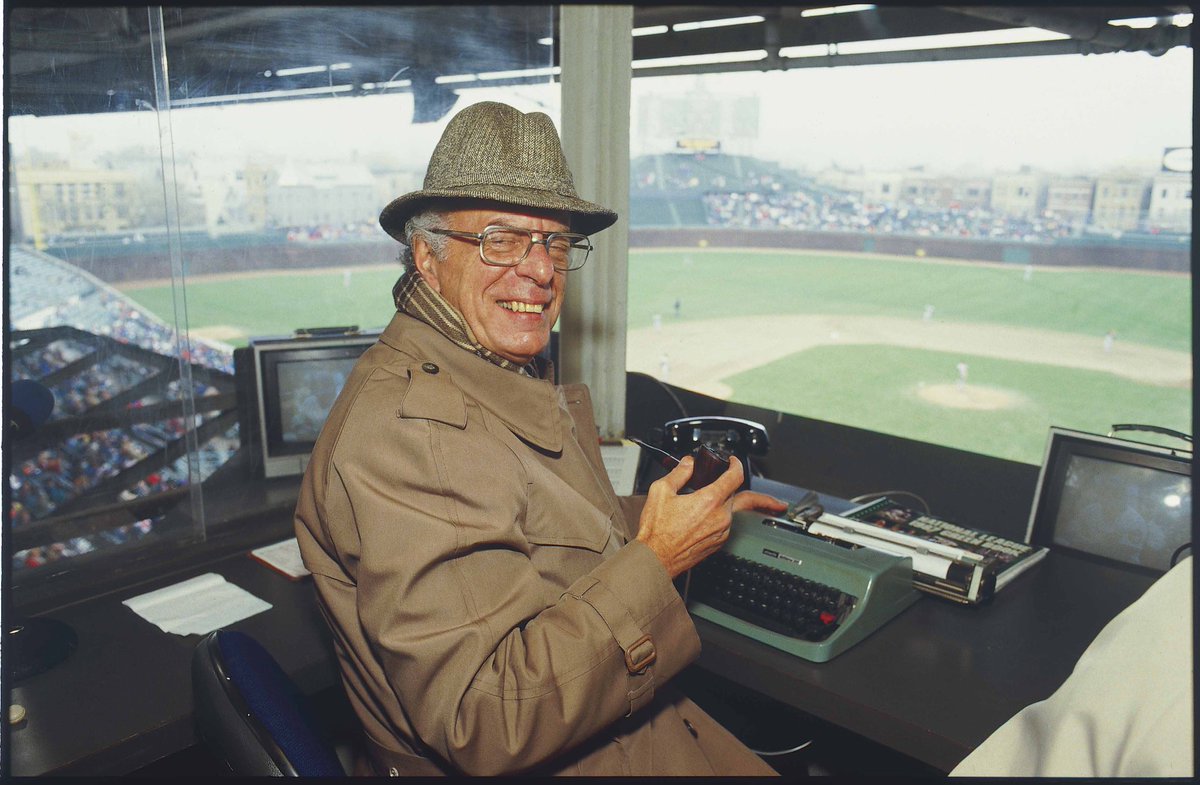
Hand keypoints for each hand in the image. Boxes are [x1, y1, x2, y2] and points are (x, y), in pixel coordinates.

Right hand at [635, 454, 787, 578]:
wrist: (655, 559)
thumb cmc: (656, 531)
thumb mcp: (661, 491)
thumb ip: (679, 473)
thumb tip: (689, 464)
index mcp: (709, 501)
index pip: (735, 476)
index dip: (736, 465)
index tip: (733, 462)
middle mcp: (721, 517)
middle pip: (745, 498)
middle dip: (762, 498)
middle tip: (779, 504)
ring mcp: (722, 532)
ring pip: (732, 511)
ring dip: (727, 503)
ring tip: (715, 498)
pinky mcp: (718, 543)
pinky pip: (725, 525)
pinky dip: (720, 517)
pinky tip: (706, 515)